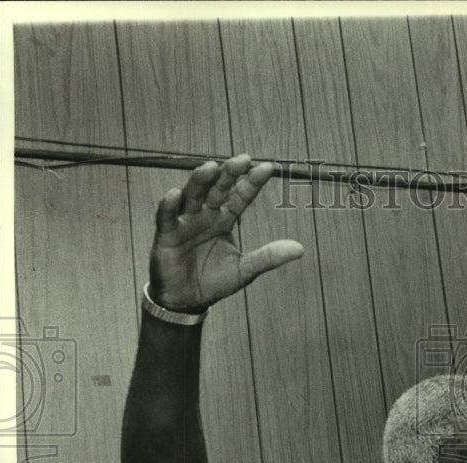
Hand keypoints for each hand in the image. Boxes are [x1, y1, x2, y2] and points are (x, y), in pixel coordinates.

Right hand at [149, 154, 303, 311]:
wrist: (187, 300)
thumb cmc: (215, 281)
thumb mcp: (245, 270)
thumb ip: (268, 257)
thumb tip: (300, 249)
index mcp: (225, 219)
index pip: (241, 196)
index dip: (253, 182)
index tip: (268, 168)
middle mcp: (206, 214)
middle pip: (217, 188)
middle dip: (229, 173)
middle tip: (243, 159)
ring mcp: (185, 221)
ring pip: (192, 195)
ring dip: (200, 180)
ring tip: (211, 167)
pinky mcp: (166, 234)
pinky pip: (166, 217)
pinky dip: (169, 205)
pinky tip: (175, 194)